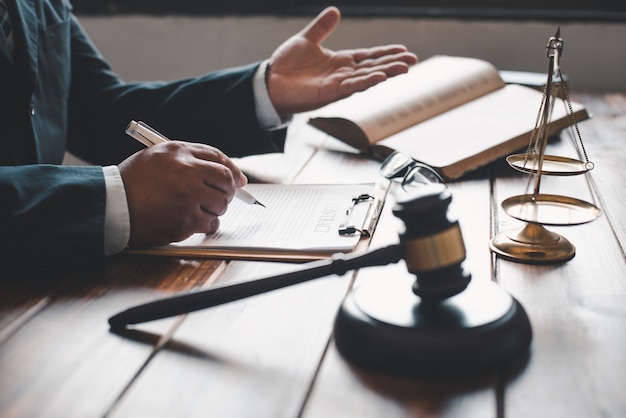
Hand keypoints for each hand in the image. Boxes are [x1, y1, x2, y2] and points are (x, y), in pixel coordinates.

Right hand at [118, 141, 246, 246]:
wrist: (110, 206)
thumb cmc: (133, 182)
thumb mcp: (156, 157)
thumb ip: (188, 159)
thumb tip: (224, 172)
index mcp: (179, 152)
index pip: (218, 158)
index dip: (233, 170)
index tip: (239, 181)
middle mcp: (186, 171)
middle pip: (225, 181)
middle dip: (227, 191)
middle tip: (220, 198)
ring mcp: (188, 197)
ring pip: (221, 204)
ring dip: (215, 209)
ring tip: (196, 209)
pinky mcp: (186, 220)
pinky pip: (211, 223)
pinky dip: (206, 224)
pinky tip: (191, 221)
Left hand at [267, 6, 417, 116]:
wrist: (270, 82)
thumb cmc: (286, 66)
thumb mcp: (306, 40)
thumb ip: (322, 28)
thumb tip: (335, 11)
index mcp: (339, 62)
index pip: (368, 56)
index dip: (385, 53)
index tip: (403, 50)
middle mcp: (342, 74)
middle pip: (373, 67)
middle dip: (393, 64)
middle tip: (413, 60)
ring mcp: (337, 85)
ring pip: (367, 77)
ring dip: (386, 73)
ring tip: (405, 68)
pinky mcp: (328, 93)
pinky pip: (351, 87)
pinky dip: (365, 82)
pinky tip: (379, 77)